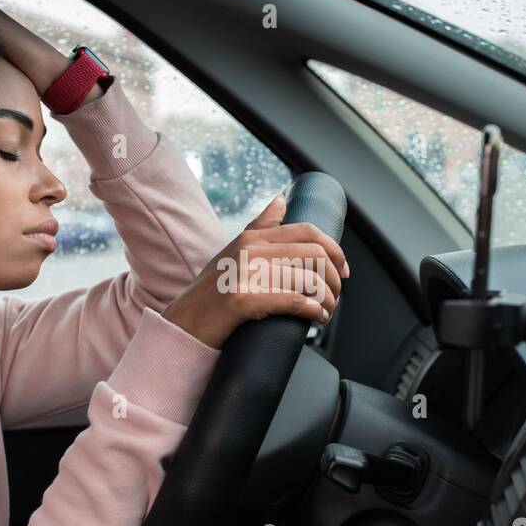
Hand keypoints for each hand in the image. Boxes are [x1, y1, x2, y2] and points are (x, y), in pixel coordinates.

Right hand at [163, 194, 350, 349]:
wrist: (182, 325)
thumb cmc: (211, 294)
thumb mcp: (232, 252)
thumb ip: (259, 227)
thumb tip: (281, 200)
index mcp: (251, 238)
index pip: (308, 233)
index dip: (334, 250)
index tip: (343, 270)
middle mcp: (249, 250)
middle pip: (314, 255)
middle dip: (333, 278)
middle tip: (335, 296)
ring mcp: (245, 274)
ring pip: (308, 279)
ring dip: (327, 299)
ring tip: (327, 311)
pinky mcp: (242, 299)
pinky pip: (294, 301)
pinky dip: (313, 311)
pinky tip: (317, 318)